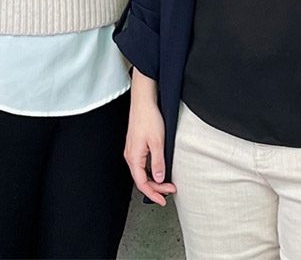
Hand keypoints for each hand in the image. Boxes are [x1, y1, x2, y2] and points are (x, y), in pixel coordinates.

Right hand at [124, 70, 175, 205]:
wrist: (143, 101)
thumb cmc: (148, 118)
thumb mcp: (157, 142)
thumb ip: (158, 162)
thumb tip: (158, 178)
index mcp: (133, 157)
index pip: (142, 183)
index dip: (153, 194)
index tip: (163, 200)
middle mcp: (130, 155)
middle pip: (141, 179)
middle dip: (156, 187)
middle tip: (170, 190)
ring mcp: (132, 150)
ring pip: (141, 172)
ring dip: (154, 179)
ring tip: (167, 182)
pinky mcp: (136, 145)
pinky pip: (142, 164)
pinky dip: (151, 170)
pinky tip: (159, 170)